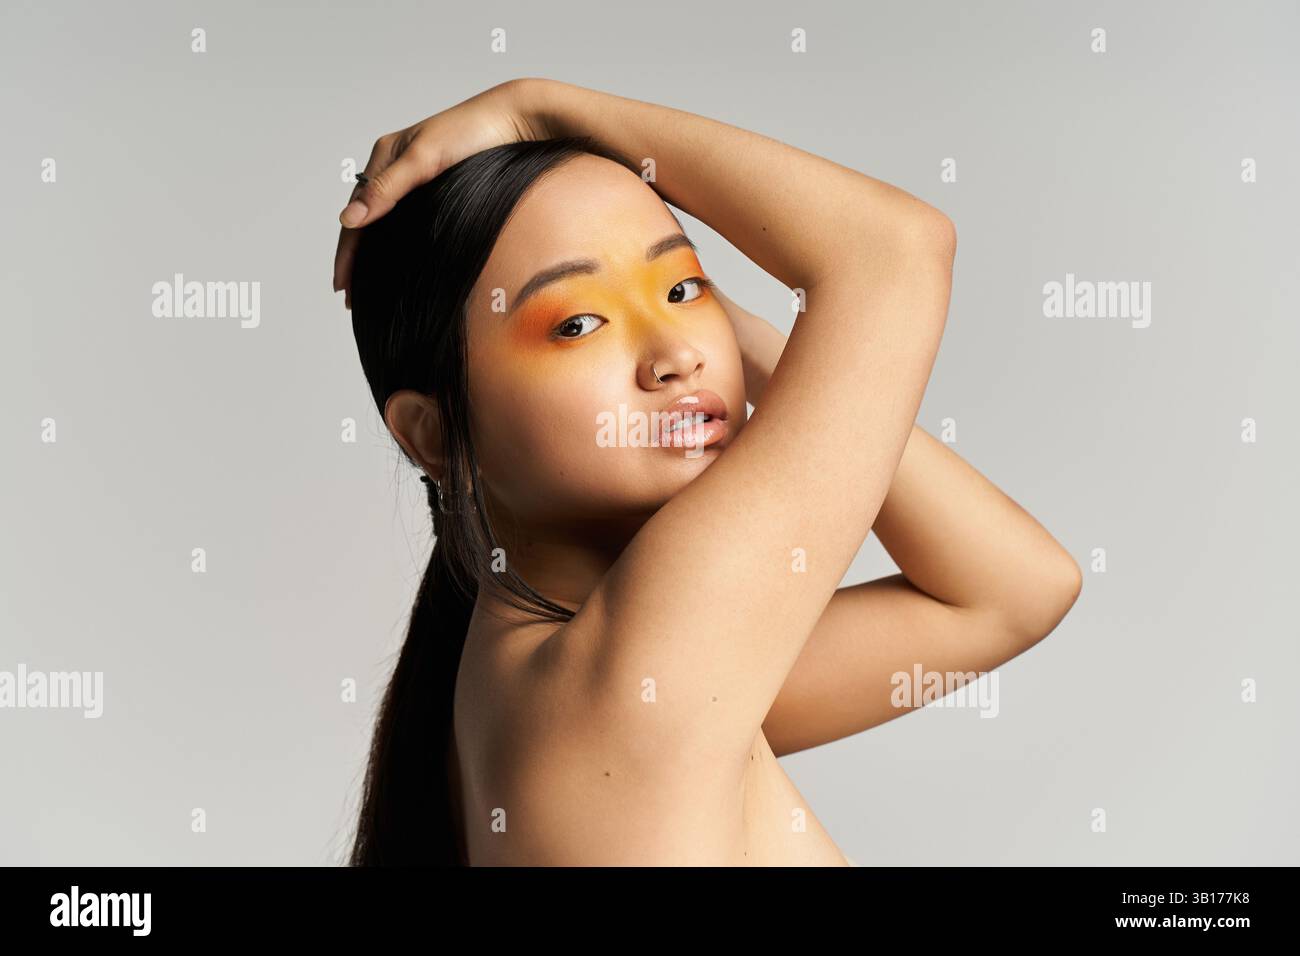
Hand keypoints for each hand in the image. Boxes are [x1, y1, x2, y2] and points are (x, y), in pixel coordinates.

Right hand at [331, 78, 547, 308]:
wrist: (518, 122)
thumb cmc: (473, 132)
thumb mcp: (425, 158)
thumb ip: (387, 188)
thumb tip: (348, 220)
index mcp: (385, 155)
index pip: (355, 210)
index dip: (347, 249)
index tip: (342, 284)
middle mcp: (397, 166)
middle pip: (366, 218)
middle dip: (356, 257)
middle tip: (350, 295)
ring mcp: (419, 179)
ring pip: (387, 221)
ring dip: (375, 252)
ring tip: (369, 285)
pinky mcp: (440, 189)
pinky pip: (410, 220)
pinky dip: (398, 242)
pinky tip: (400, 261)